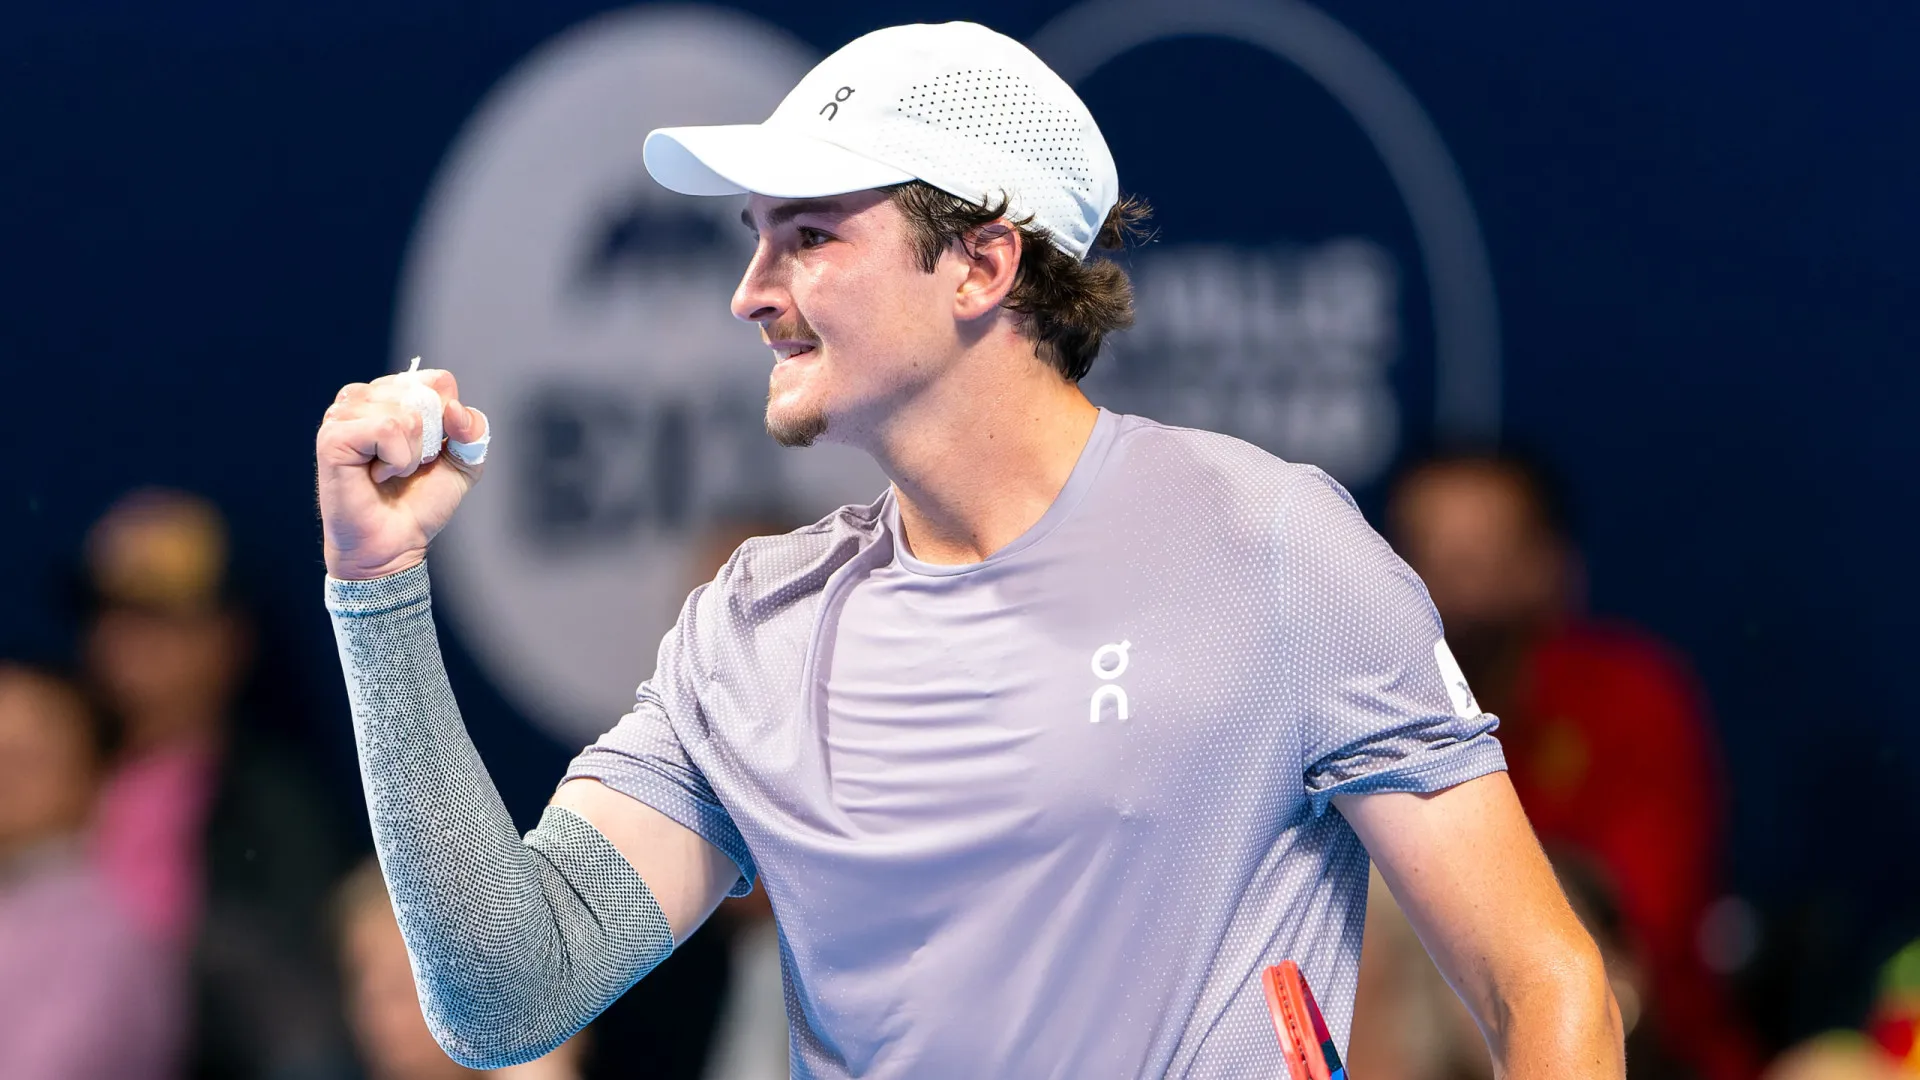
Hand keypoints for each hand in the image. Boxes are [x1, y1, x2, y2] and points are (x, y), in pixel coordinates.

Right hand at [317, 368, 488, 579]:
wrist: (395, 544)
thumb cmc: (419, 502)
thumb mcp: (463, 462)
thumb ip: (473, 430)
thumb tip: (454, 409)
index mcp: (390, 395)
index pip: (438, 381)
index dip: (450, 419)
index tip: (433, 451)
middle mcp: (363, 397)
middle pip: (424, 396)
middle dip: (429, 441)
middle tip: (404, 466)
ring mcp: (342, 414)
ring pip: (407, 415)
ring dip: (410, 455)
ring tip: (388, 472)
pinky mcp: (332, 436)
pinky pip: (387, 428)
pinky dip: (395, 459)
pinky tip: (376, 475)